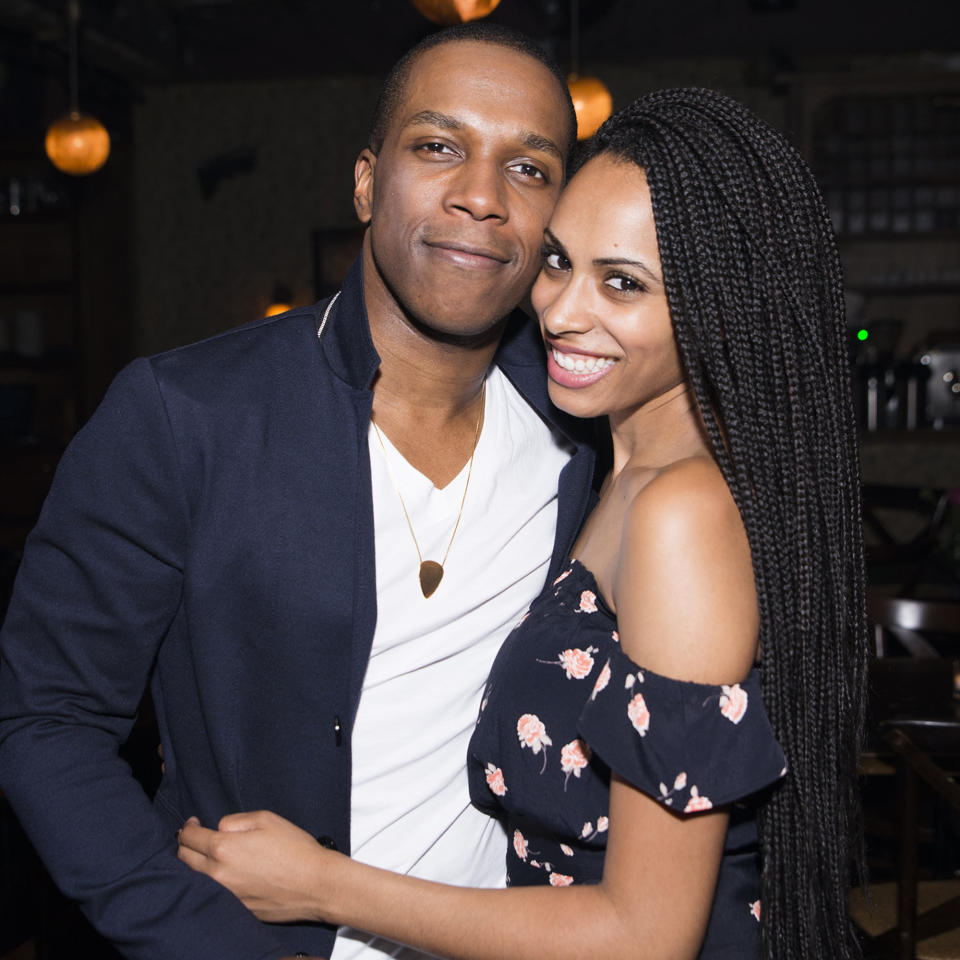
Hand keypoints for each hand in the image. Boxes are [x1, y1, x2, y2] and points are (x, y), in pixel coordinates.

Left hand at [177, 810, 340, 922]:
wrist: (315, 884)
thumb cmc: (294, 847)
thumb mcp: (266, 819)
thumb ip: (235, 821)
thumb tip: (220, 829)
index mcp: (224, 848)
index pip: (189, 838)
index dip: (188, 828)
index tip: (194, 824)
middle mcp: (218, 874)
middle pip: (184, 860)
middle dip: (186, 846)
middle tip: (197, 837)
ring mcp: (226, 895)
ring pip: (196, 879)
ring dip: (197, 865)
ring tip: (209, 855)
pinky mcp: (236, 909)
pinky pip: (215, 893)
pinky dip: (214, 882)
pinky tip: (229, 874)